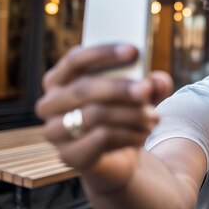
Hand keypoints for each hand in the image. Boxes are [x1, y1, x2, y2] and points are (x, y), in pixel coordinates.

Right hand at [35, 44, 173, 179]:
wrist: (117, 158)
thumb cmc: (123, 115)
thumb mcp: (141, 96)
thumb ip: (152, 84)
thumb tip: (158, 80)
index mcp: (60, 78)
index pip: (76, 59)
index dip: (104, 53)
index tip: (134, 50)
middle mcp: (50, 103)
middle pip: (83, 88)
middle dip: (119, 88)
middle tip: (146, 88)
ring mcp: (55, 131)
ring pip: (94, 114)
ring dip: (131, 114)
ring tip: (154, 117)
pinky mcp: (68, 156)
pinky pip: (101, 138)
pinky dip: (129, 134)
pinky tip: (143, 134)